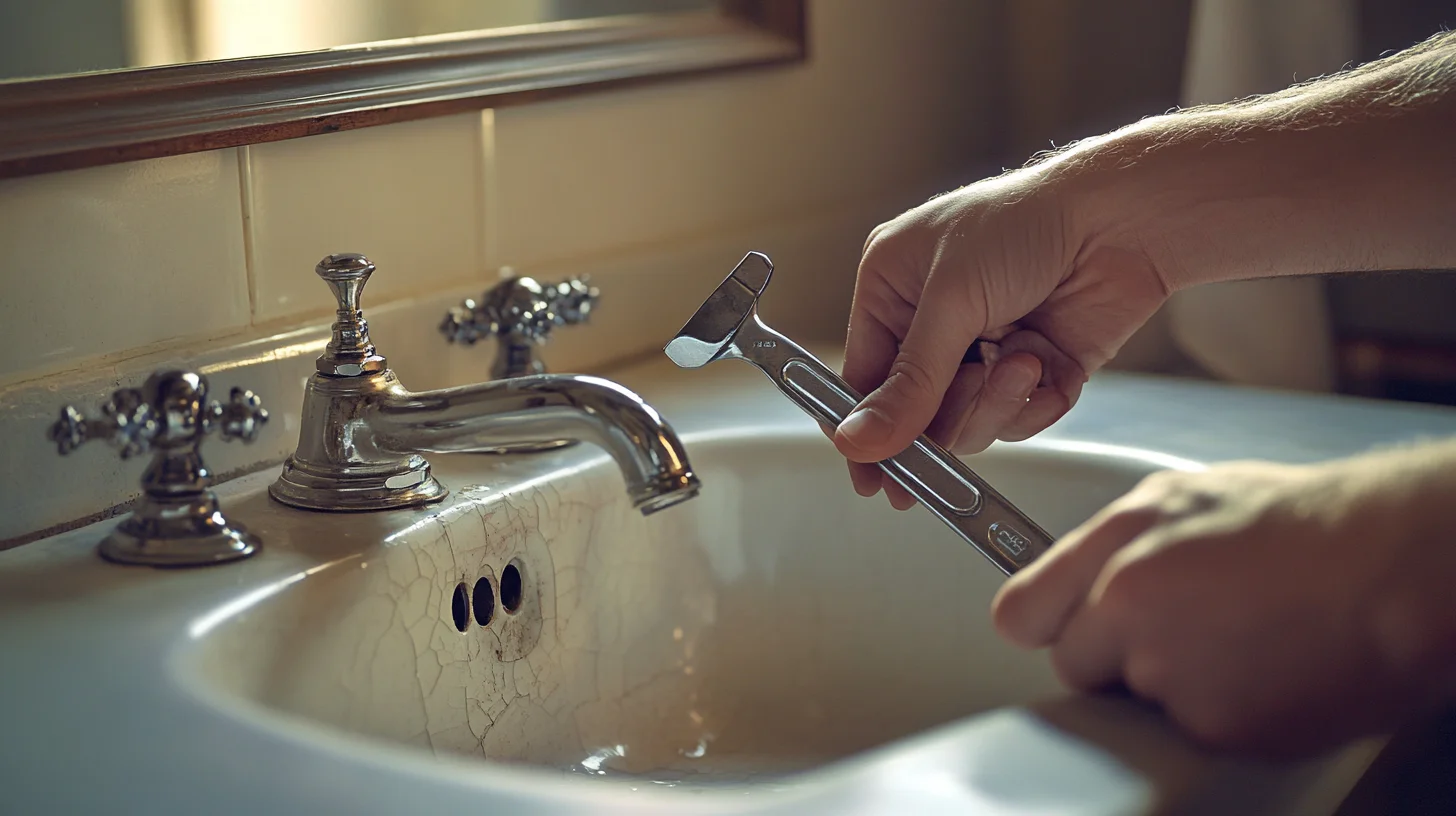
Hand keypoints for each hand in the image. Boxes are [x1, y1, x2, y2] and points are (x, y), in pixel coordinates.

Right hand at [832, 166, 1167, 507]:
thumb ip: (908, 383)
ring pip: (966, 424)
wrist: (1121, 220)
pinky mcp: (1033, 372)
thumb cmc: (1027, 224)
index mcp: (892, 288)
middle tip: (966, 402)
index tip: (871, 481)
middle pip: (914, 413)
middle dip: (945, 414)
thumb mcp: (951, 301)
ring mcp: (983, 350)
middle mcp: (932, 323)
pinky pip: (1016, 421)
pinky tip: (1046, 364)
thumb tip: (857, 441)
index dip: (864, 430)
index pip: (862, 376)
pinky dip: (1032, 403)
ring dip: (995, 402)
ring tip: (1022, 361)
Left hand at [991, 450, 1455, 755]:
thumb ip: (1108, 543)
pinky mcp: (1217, 730)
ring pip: (1139, 696)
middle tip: (1177, 622)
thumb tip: (1065, 574)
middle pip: (1076, 664)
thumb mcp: (1181, 498)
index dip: (1047, 618)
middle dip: (1113, 652)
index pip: (1021, 615)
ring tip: (1238, 634)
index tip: (1064, 620)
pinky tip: (1263, 667)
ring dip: (1173, 679)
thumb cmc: (1300, 524)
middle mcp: (1132, 617)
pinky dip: (1221, 709)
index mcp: (1117, 555)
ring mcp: (1173, 679)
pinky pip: (1192, 728)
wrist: (1393, 571)